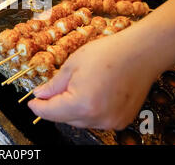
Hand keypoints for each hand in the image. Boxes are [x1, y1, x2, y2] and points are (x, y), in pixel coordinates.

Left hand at [28, 33, 160, 129]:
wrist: (141, 53)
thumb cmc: (108, 53)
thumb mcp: (72, 65)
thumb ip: (54, 85)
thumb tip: (40, 95)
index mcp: (82, 104)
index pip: (51, 112)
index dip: (38, 107)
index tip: (32, 103)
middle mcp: (97, 118)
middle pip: (65, 119)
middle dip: (55, 106)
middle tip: (51, 91)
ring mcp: (111, 122)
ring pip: (80, 121)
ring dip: (72, 109)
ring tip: (77, 87)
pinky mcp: (121, 121)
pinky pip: (96, 120)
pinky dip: (89, 111)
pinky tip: (92, 93)